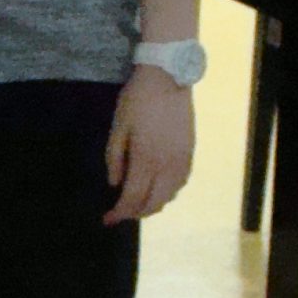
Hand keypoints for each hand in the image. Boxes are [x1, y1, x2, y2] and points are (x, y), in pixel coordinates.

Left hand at [104, 65, 195, 223]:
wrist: (169, 77)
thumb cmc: (138, 99)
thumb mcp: (118, 127)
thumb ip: (114, 158)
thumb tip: (115, 184)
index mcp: (146, 159)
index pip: (132, 198)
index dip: (119, 213)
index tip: (107, 219)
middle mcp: (168, 165)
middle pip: (153, 204)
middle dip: (135, 213)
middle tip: (120, 212)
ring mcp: (182, 160)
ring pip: (169, 197)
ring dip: (152, 204)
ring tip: (136, 201)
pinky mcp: (191, 153)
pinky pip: (180, 184)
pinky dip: (167, 193)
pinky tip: (157, 188)